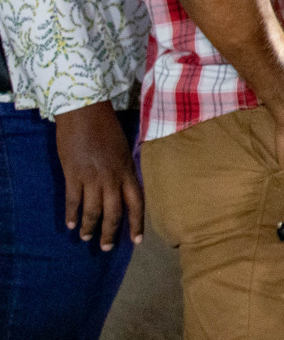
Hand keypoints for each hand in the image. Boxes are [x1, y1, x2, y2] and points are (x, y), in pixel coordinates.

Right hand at [54, 101, 141, 249]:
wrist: (85, 112)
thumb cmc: (106, 127)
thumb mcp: (124, 149)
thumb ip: (124, 169)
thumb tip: (123, 186)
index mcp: (128, 170)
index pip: (137, 203)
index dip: (137, 224)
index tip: (136, 241)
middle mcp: (112, 177)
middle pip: (114, 212)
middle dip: (111, 233)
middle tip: (106, 247)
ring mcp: (92, 177)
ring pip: (93, 210)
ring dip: (89, 227)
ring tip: (86, 237)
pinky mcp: (73, 174)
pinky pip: (73, 200)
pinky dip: (71, 214)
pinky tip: (70, 224)